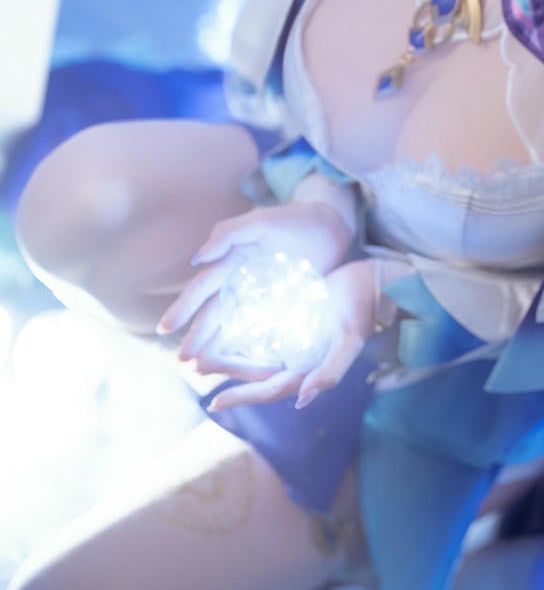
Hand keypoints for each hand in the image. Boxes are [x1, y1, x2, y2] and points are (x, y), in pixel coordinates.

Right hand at [156, 201, 352, 362]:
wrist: (330, 227)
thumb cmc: (292, 221)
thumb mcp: (260, 222)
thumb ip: (228, 235)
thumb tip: (198, 259)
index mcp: (229, 262)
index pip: (202, 289)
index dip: (183, 308)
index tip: (166, 328)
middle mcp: (238, 282)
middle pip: (213, 312)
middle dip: (196, 335)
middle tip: (182, 359)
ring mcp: (257, 298)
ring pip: (231, 326)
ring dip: (216, 347)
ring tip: (202, 368)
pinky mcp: (279, 309)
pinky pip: (258, 331)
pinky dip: (247, 348)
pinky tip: (239, 366)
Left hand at [202, 259, 377, 410]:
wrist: (376, 282)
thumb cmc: (363, 311)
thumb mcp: (349, 341)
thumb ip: (329, 372)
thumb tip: (301, 400)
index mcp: (310, 370)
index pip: (270, 390)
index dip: (244, 397)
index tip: (215, 402)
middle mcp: (300, 359)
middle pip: (257, 373)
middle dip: (227, 372)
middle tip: (196, 367)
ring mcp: (296, 340)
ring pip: (256, 353)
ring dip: (230, 355)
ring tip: (202, 354)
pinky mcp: (293, 319)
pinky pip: (263, 331)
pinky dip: (244, 333)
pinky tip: (226, 328)